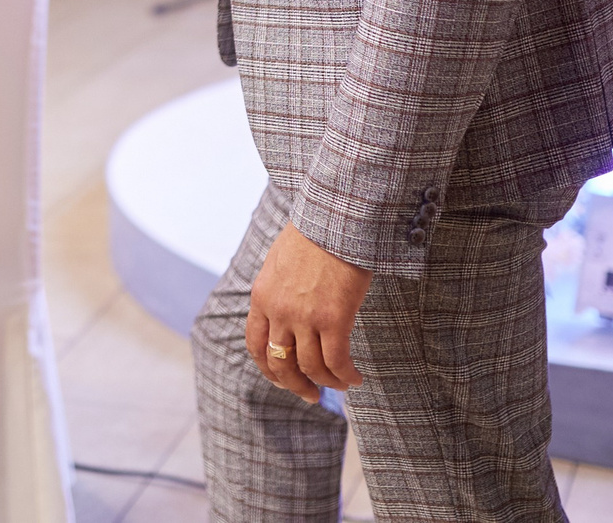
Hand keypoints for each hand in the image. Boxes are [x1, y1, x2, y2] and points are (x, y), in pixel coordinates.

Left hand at [242, 223, 371, 402]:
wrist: (335, 217)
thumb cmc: (315, 233)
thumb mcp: (282, 261)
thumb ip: (280, 289)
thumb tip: (291, 311)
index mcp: (261, 296)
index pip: (256, 344)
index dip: (269, 369)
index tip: (282, 379)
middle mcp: (278, 311)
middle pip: (281, 363)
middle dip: (296, 385)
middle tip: (311, 395)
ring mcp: (304, 316)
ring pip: (311, 367)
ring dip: (327, 382)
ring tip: (342, 384)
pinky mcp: (333, 319)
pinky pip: (337, 361)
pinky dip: (345, 375)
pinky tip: (355, 378)